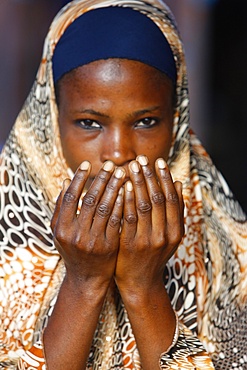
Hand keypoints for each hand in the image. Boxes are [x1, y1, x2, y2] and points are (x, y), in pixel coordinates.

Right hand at [51, 160, 124, 289]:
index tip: (87, 164)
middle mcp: (75, 235)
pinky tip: (127, 191)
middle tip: (111, 164)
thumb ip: (61, 208)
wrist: (87, 279)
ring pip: (104, 207)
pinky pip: (116, 220)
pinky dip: (121, 204)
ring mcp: (92, 241)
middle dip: (101, 179)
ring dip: (114, 188)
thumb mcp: (60, 232)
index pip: (69, 197)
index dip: (79, 179)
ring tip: (121, 173)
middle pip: (89, 199)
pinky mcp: (108, 246)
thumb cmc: (73, 251)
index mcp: (61, 228)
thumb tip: (66, 181)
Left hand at [115, 156, 183, 296]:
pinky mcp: (131, 245)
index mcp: (176, 231)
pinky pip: (129, 218)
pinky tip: (122, 187)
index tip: (158, 161)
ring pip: (144, 205)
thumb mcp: (170, 235)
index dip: (164, 178)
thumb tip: (179, 184)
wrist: (140, 282)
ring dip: (138, 183)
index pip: (171, 198)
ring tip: (131, 167)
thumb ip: (175, 212)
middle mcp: (165, 235)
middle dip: (150, 176)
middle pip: (158, 198)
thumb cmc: (154, 255)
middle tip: (142, 158)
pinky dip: (127, 200)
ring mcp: (148, 240)